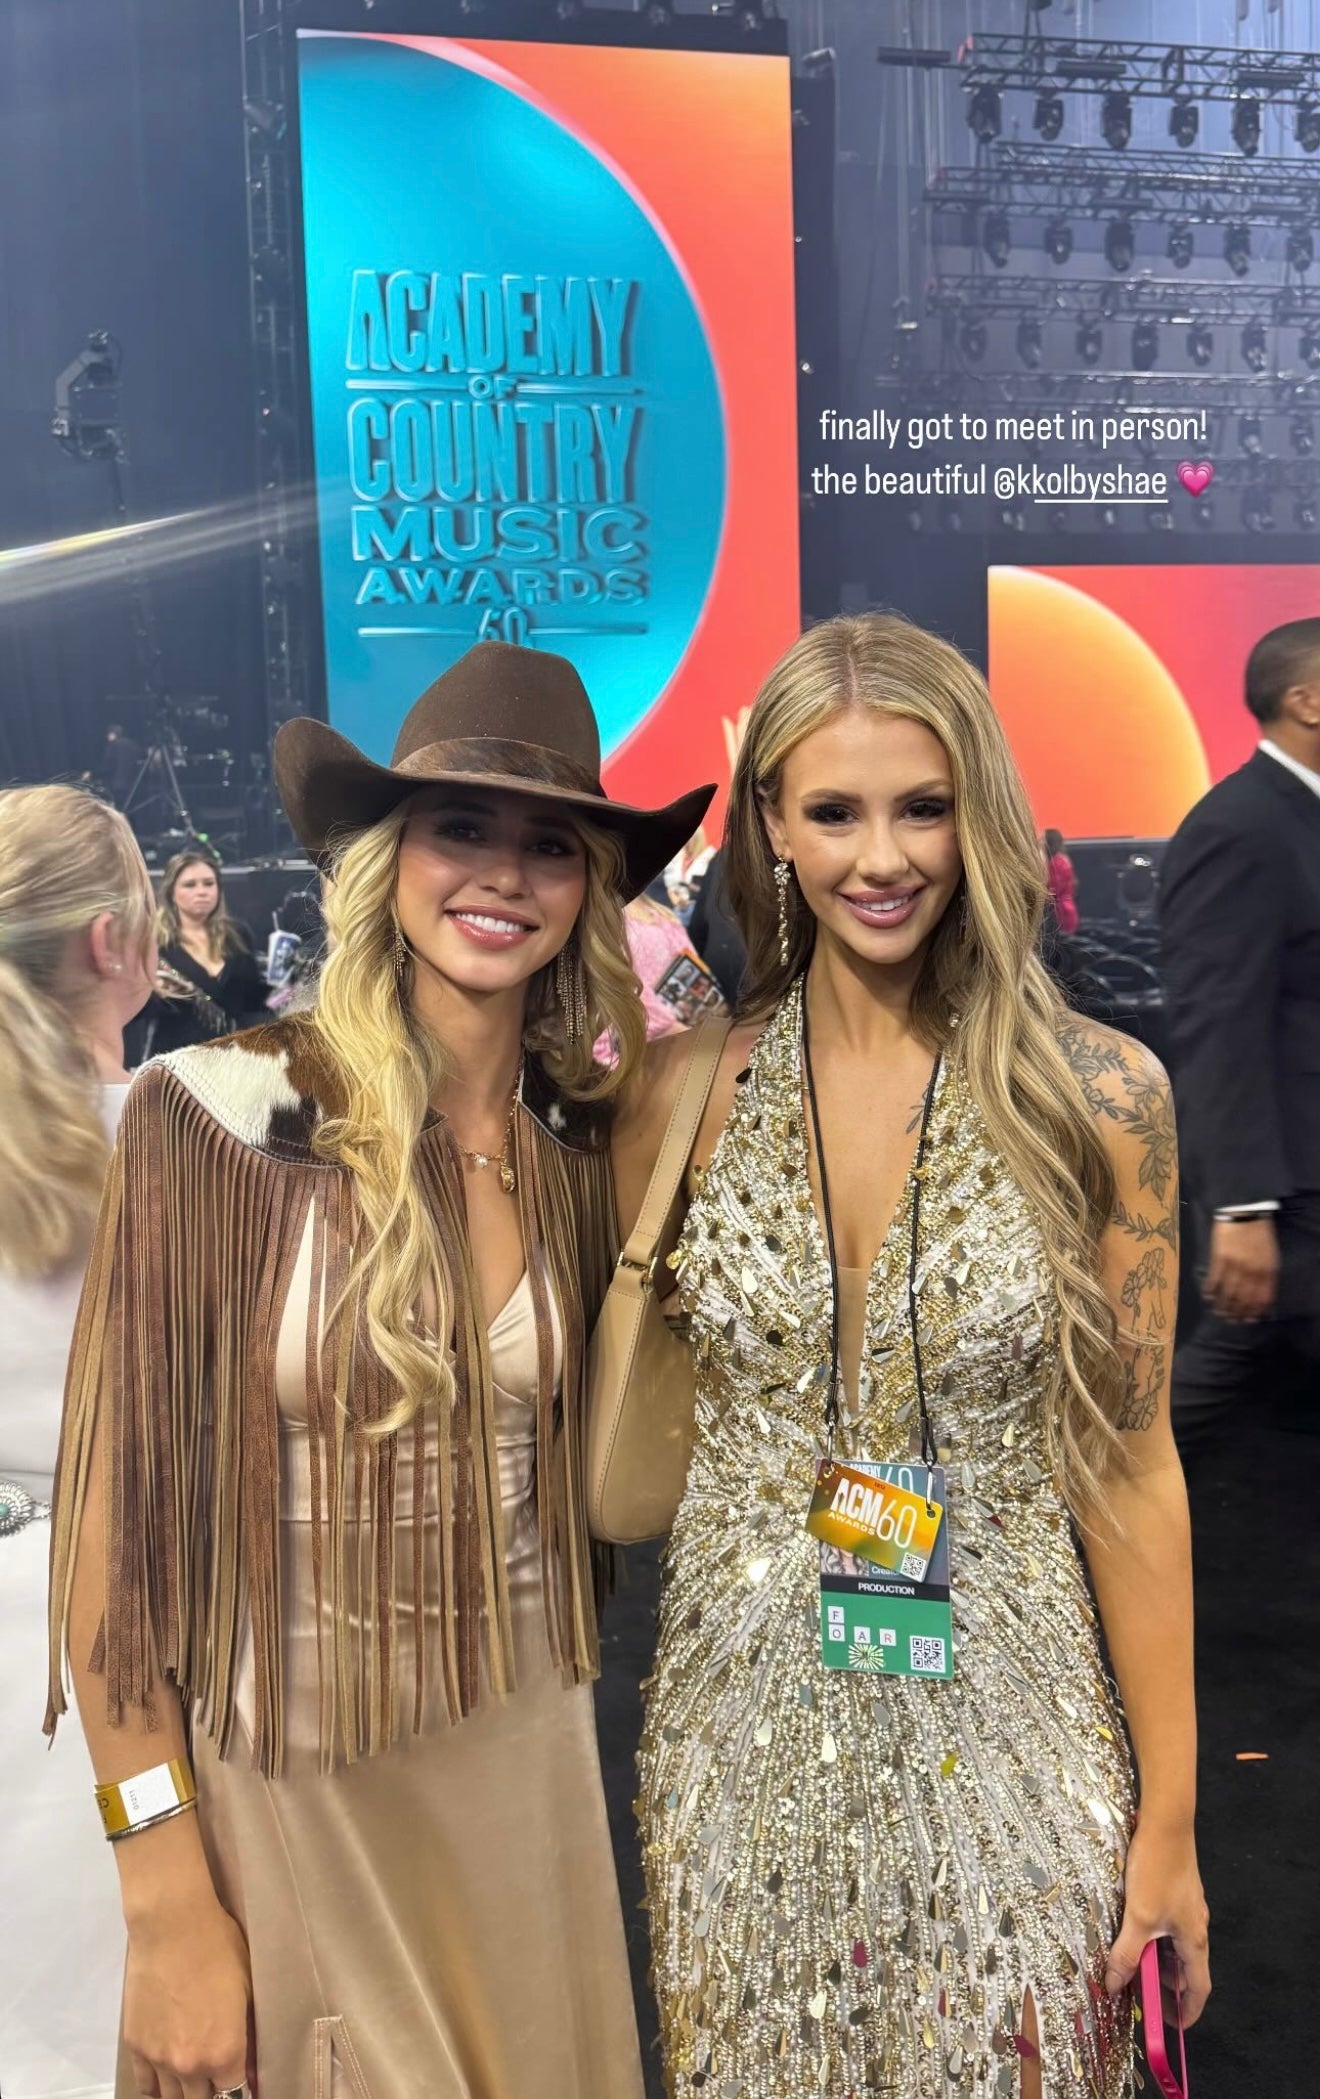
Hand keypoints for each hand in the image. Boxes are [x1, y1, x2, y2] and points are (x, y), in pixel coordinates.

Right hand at [123, 1896, 254, 2098]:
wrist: (171, 1928)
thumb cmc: (219, 1949)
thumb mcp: (248, 1989)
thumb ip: (248, 2034)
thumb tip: (249, 2066)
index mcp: (224, 2053)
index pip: (233, 2094)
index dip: (240, 2091)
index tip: (241, 2084)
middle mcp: (190, 2066)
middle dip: (211, 2092)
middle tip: (216, 2077)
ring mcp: (158, 2059)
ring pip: (171, 2098)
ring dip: (184, 2092)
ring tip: (192, 2081)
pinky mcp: (135, 2046)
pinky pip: (145, 2084)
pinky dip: (157, 2087)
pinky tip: (165, 2080)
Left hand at [1104, 1818, 1209, 2028]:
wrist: (1166, 1823)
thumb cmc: (1156, 1870)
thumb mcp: (1138, 1918)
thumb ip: (1126, 1954)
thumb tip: (1113, 1985)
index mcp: (1194, 1939)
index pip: (1199, 1988)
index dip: (1188, 2011)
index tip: (1173, 2027)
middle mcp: (1195, 1926)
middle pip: (1187, 1969)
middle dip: (1167, 1987)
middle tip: (1142, 1996)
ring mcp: (1187, 1908)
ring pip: (1175, 1947)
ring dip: (1157, 1961)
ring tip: (1131, 1967)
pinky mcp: (1176, 1892)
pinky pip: (1168, 1927)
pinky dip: (1154, 1939)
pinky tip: (1132, 1933)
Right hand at [1205, 1215, 1278, 1322]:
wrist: (1245, 1213)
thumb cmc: (1260, 1234)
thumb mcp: (1271, 1255)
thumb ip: (1267, 1276)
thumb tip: (1261, 1296)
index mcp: (1267, 1271)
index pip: (1262, 1298)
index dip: (1255, 1312)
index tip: (1248, 1319)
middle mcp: (1252, 1271)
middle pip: (1244, 1299)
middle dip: (1237, 1312)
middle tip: (1231, 1319)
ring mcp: (1235, 1265)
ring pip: (1228, 1292)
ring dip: (1223, 1305)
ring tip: (1219, 1312)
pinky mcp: (1220, 1258)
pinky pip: (1214, 1279)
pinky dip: (1210, 1290)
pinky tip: (1207, 1296)